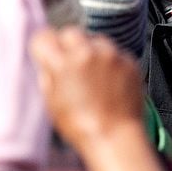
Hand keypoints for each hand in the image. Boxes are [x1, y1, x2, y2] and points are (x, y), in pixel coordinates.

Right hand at [31, 27, 146, 153]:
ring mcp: (110, 54)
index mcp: (62, 63)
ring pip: (94, 39)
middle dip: (67, 46)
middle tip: (70, 65)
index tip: (46, 51)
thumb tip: (47, 60)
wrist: (115, 137)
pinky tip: (108, 81)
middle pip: (70, 33)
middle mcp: (86, 52)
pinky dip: (110, 61)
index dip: (43, 45)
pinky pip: (114, 51)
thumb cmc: (82, 127)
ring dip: (91, 51)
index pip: (44, 36)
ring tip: (93, 76)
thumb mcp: (52, 102)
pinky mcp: (128, 59)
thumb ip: (48, 75)